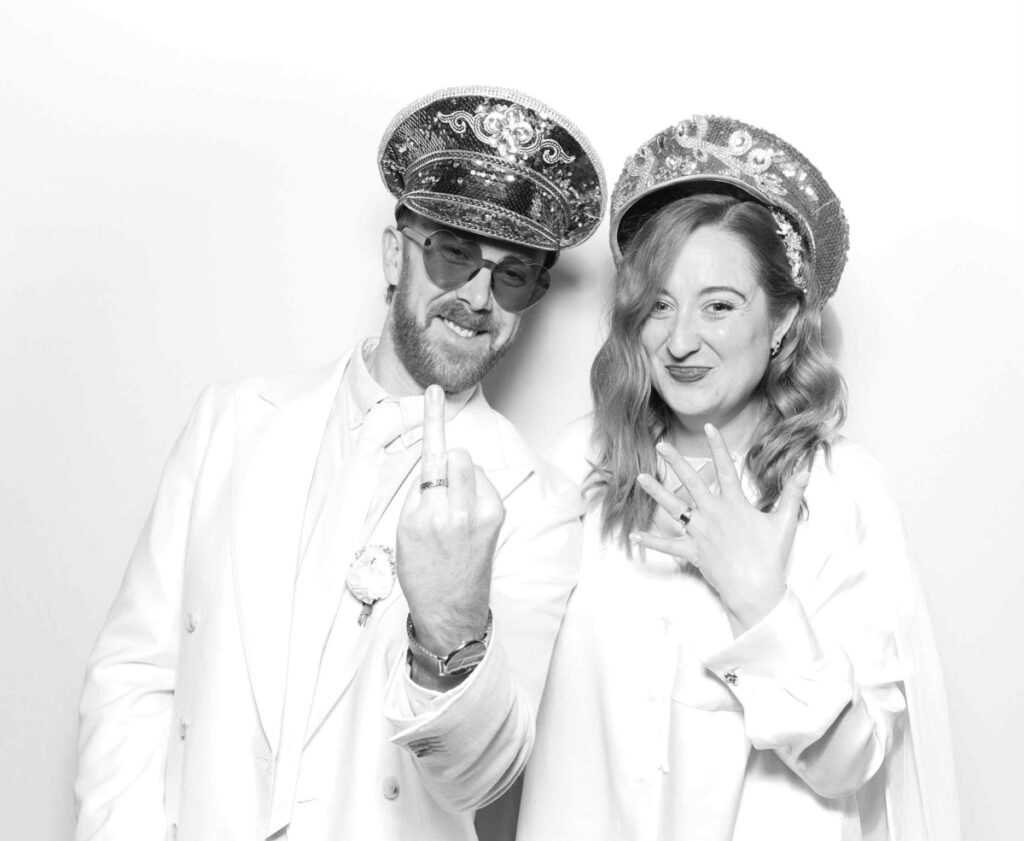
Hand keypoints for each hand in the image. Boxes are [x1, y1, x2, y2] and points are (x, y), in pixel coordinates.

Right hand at [396, 385, 503, 658]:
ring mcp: (479, 514)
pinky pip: (483, 484)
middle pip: (456, 455)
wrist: (450, 608)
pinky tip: (468, 515)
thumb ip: (419, 494)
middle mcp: (452, 512)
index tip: (434, 393)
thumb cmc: (422, 571)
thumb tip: (436, 462)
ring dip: (461, 476)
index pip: (428, 458)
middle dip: (447, 460)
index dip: (432, 421)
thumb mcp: (405, 532)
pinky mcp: (496, 517)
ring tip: (453, 507)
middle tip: (440, 485)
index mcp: (422, 515)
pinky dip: (474, 490)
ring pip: (471, 466)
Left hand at [631, 423, 808, 632]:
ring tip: (640, 478)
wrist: (756, 590)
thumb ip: (792, 494)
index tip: (708, 428)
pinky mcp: (692, 551)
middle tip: (661, 445)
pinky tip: (634, 534)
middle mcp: (713, 514)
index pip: (725, 468)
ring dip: (656, 492)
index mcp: (734, 504)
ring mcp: (700, 533)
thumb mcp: (785, 522)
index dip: (717, 447)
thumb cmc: (771, 557)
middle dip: (675, 462)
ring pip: (673, 508)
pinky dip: (651, 541)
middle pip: (691, 482)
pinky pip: (667, 545)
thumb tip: (805, 470)